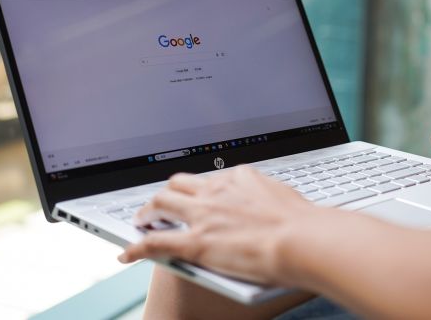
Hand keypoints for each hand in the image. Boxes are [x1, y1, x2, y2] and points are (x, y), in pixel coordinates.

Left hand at [117, 166, 324, 284]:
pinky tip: (127, 253)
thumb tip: (273, 208)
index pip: (210, 178)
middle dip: (167, 193)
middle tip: (161, 204)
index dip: (198, 188)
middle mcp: (217, 190)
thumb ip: (269, 200)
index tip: (197, 194)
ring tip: (142, 220)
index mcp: (240, 178)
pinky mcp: (195, 242)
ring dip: (148, 211)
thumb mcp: (285, 199)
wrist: (302, 239)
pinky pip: (155, 242)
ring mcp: (203, 215)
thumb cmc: (303, 224)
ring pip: (161, 203)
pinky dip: (137, 246)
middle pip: (179, 183)